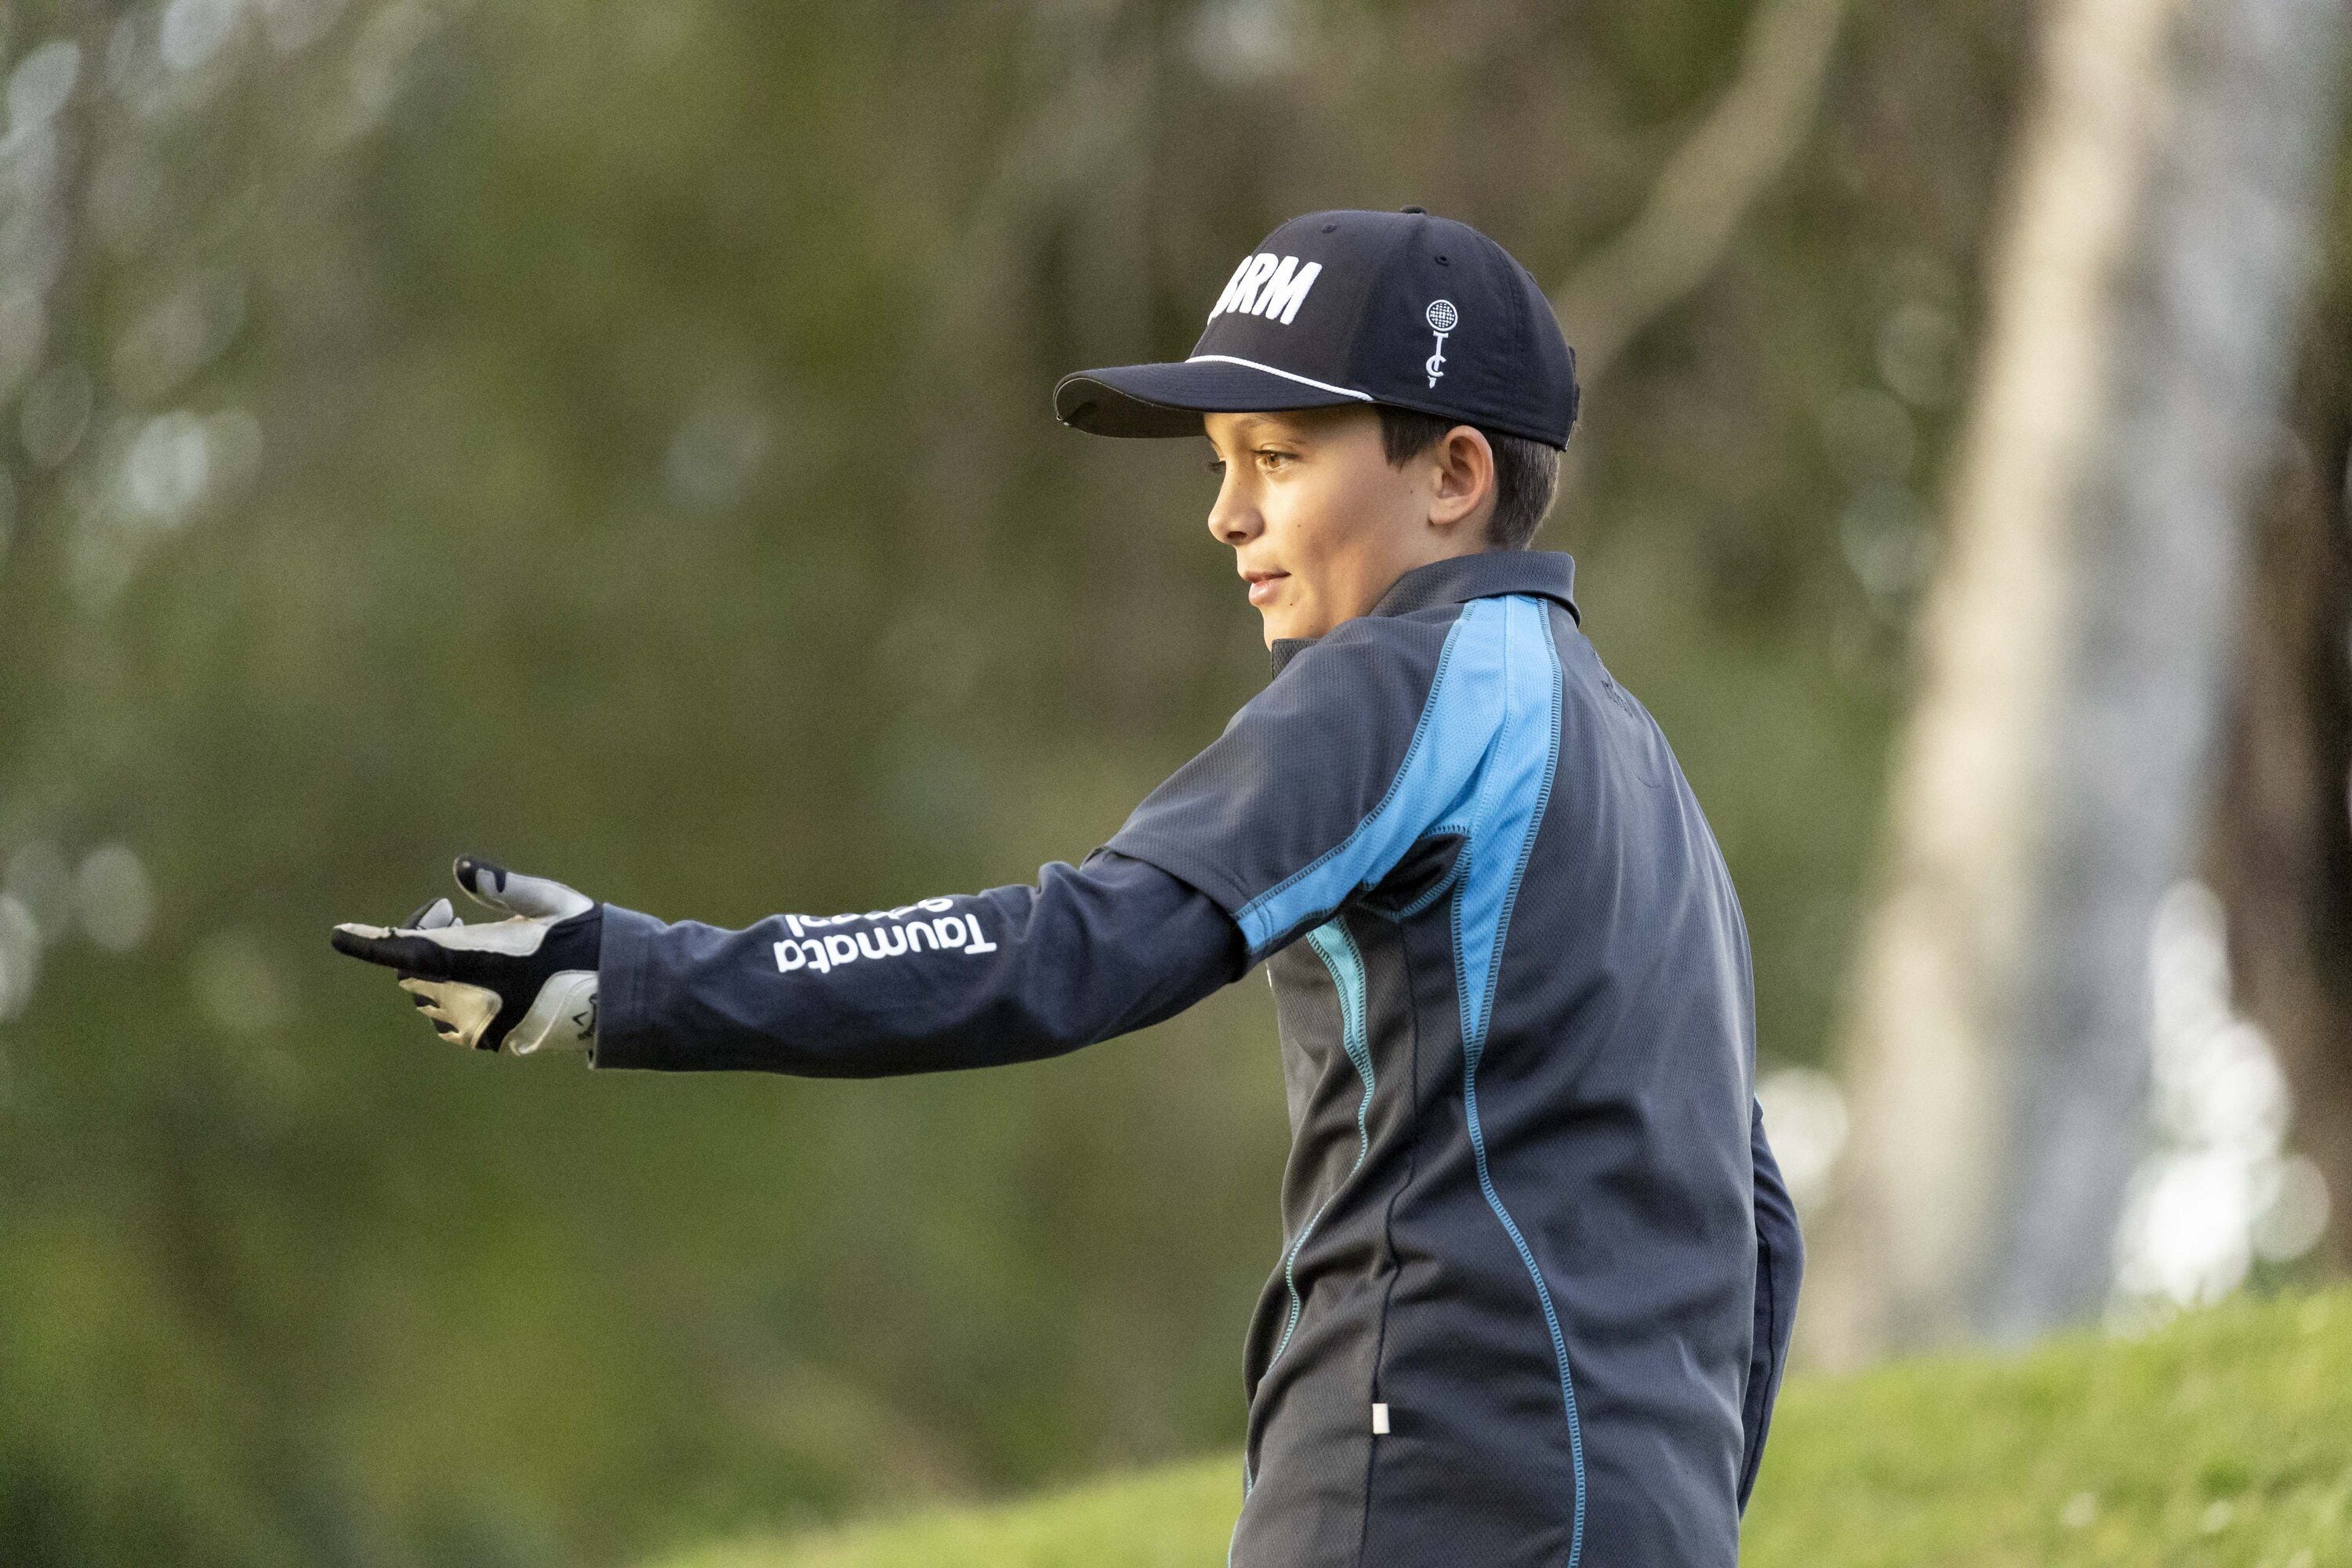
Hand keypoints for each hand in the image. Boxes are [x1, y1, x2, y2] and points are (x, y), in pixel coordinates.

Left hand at [331, 856, 601, 1054]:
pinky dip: (448, 996)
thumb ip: (505, 887)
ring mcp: (477, 1024)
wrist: (621, 998)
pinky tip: (483, 978)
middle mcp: (471, 996)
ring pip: (425, 996)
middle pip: (411, 969)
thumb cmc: (589, 940)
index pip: (407, 949)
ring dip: (434, 968)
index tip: (339, 933)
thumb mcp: (553, 903)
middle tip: (455, 914)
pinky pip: (445, 1020)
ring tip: (478, 945)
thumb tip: (463, 869)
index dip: (368, 942)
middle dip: (419, 939)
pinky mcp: (488, 1041)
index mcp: (481, 958)